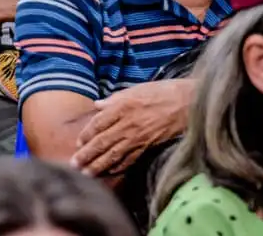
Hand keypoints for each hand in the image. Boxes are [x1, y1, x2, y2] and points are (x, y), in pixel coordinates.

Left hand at [71, 79, 193, 176]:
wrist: (188, 102)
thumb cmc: (162, 92)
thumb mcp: (135, 89)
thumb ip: (114, 98)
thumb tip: (98, 104)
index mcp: (122, 106)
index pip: (98, 123)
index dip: (86, 134)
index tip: (77, 144)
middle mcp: (128, 123)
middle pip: (102, 142)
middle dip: (87, 155)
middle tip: (74, 165)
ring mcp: (139, 137)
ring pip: (114, 154)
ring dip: (99, 165)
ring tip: (86, 174)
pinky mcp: (149, 145)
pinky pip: (131, 158)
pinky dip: (119, 166)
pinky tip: (110, 171)